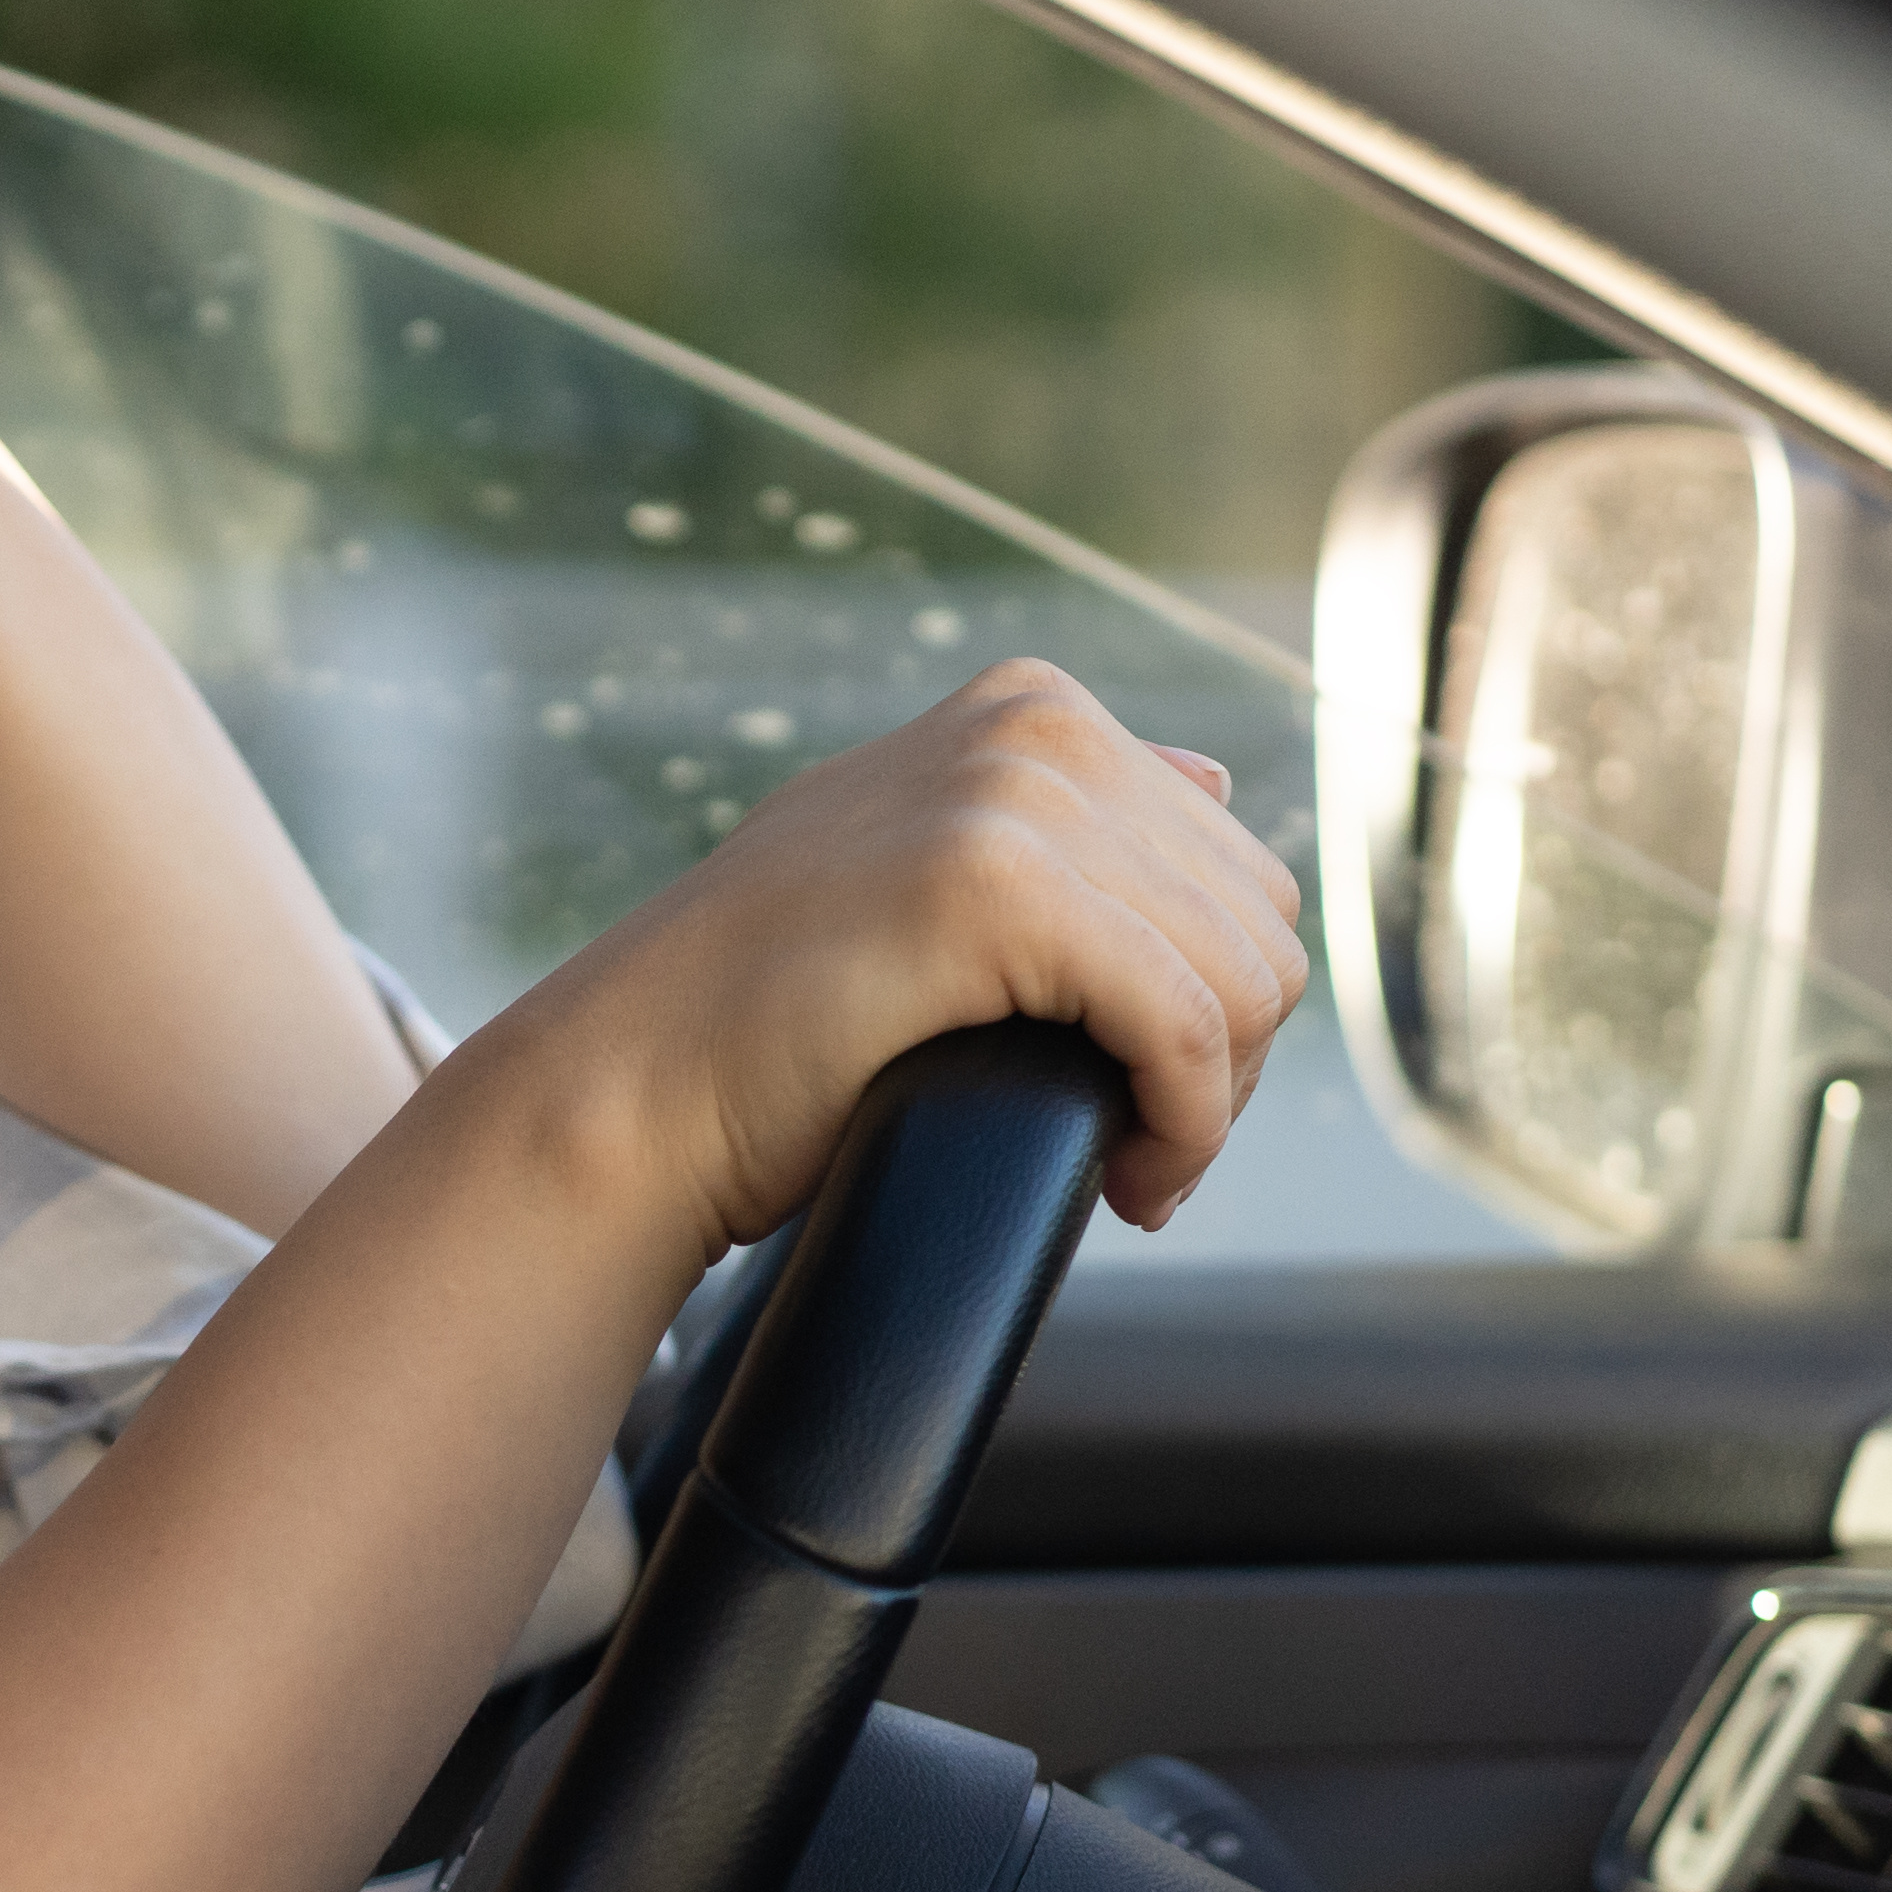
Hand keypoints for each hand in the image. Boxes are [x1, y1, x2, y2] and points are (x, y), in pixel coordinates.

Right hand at [511, 661, 1310, 1247]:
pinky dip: (1184, 1127)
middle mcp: (1035, 726)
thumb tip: (1215, 779)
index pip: (1237, 870)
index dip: (1212, 1009)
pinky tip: (1127, 1183)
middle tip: (1133, 1148)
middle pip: (1259, 926)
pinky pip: (1187, 1027)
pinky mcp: (999, 886)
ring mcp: (1013, 792)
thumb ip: (1056, 814)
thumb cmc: (766, 1018)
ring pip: (1245, 982)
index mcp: (1032, 707)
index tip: (1133, 1099)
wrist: (633, 1089)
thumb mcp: (924, 866)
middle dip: (1224, 1061)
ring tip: (1125, 1168)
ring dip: (1208, 1108)